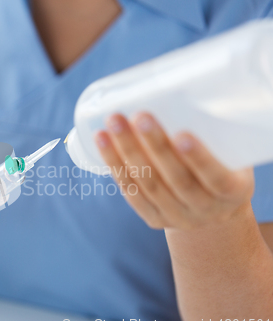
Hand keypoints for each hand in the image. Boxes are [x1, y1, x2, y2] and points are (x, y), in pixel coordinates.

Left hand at [95, 112, 254, 229]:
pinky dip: (115, 166)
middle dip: (155, 146)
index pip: (216, 178)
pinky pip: (130, 192)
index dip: (198, 158)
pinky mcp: (152, 217)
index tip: (182, 134)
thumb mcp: (234, 158)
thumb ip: (218, 135)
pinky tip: (102, 142)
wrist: (213, 215)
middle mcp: (203, 208)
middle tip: (139, 116)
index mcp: (232, 192)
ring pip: (148, 184)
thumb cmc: (224, 171)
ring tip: (112, 124)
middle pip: (176, 179)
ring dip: (127, 152)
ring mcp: (176, 215)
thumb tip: (190, 86)